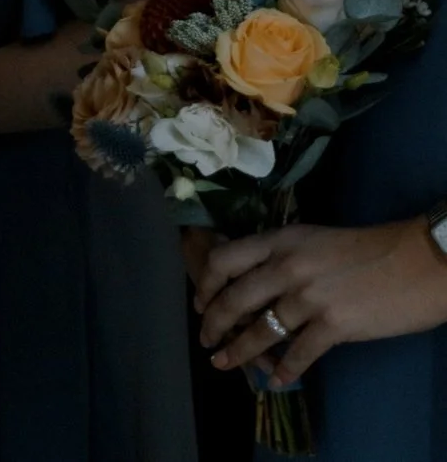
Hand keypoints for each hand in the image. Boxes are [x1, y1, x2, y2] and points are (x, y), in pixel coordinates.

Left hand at [196, 218, 446, 386]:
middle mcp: (287, 267)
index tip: (200, 303)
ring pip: (260, 330)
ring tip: (224, 364)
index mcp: (280, 241)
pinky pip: (299, 354)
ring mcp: (309, 298)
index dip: (206, 284)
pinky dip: (284, 370)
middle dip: (213, 324)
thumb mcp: (314, 240)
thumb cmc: (370, 249)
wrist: (420, 262)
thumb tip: (256, 282)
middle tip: (207, 340)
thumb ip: (283, 257)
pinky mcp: (334, 326)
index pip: (224, 260)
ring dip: (239, 352)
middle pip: (234, 299)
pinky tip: (276, 380)